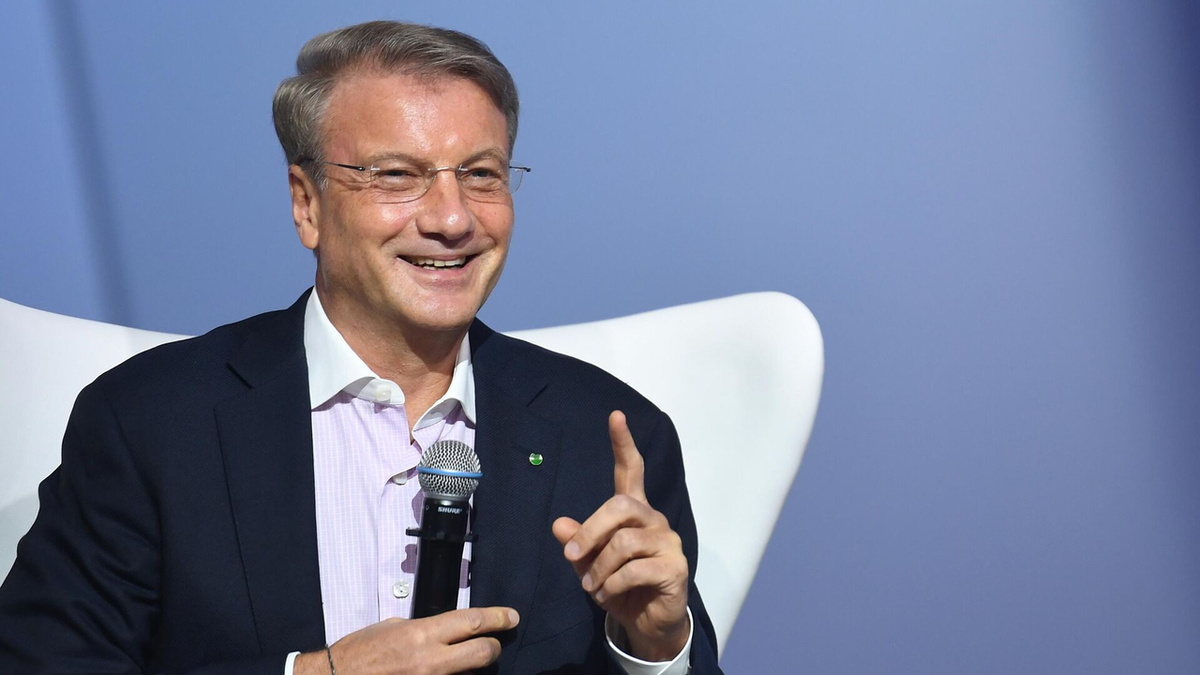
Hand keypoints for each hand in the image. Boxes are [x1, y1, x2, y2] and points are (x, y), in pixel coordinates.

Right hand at [294, 606, 518, 674]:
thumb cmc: (359, 652)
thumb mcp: (392, 627)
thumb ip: (423, 628)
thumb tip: (444, 632)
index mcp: (421, 634)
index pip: (472, 621)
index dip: (498, 617)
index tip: (511, 616)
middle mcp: (430, 660)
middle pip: (484, 652)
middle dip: (494, 645)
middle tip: (494, 641)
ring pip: (470, 674)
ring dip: (472, 667)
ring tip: (463, 660)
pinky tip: (448, 672)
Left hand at [552, 411, 689, 661]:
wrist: (648, 622)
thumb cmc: (619, 586)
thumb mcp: (589, 564)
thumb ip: (577, 543)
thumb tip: (559, 524)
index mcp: (634, 512)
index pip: (631, 470)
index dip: (623, 444)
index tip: (615, 416)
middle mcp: (654, 520)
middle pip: (621, 505)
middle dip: (590, 531)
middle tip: (571, 556)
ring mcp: (668, 543)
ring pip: (624, 542)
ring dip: (599, 568)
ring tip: (591, 586)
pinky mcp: (675, 568)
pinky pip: (635, 570)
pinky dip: (612, 585)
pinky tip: (608, 595)